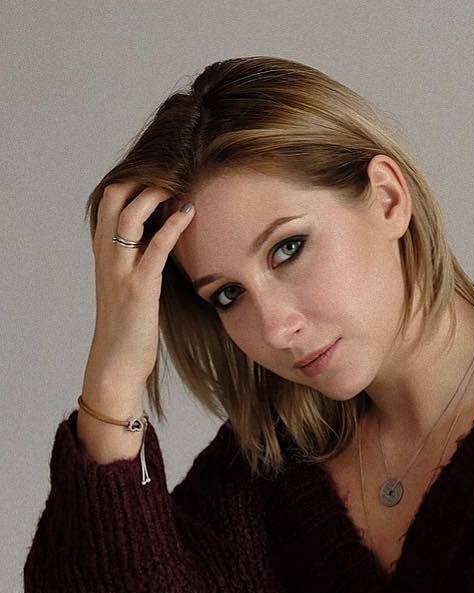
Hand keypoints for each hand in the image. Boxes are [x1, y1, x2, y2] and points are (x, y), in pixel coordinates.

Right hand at [83, 182, 194, 404]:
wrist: (117, 360)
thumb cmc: (130, 323)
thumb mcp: (132, 282)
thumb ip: (140, 258)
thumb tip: (164, 234)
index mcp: (105, 252)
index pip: (108, 201)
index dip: (132, 181)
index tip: (160, 172)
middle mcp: (107, 255)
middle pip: (113, 198)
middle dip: (140, 179)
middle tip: (171, 171)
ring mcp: (121, 269)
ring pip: (129, 216)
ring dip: (154, 194)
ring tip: (178, 182)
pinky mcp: (140, 286)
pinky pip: (155, 248)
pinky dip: (172, 226)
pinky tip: (189, 213)